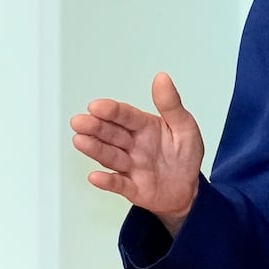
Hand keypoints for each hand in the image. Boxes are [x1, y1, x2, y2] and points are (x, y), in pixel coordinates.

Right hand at [70, 72, 203, 234]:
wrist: (188, 190)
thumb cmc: (184, 156)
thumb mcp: (185, 127)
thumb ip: (171, 105)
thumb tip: (162, 78)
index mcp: (145, 127)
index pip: (126, 116)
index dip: (111, 111)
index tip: (96, 106)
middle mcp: (133, 145)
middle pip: (112, 134)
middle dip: (95, 127)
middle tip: (80, 121)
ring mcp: (131, 167)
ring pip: (111, 156)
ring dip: (95, 149)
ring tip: (80, 140)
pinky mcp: (132, 188)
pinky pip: (119, 184)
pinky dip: (107, 181)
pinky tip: (95, 176)